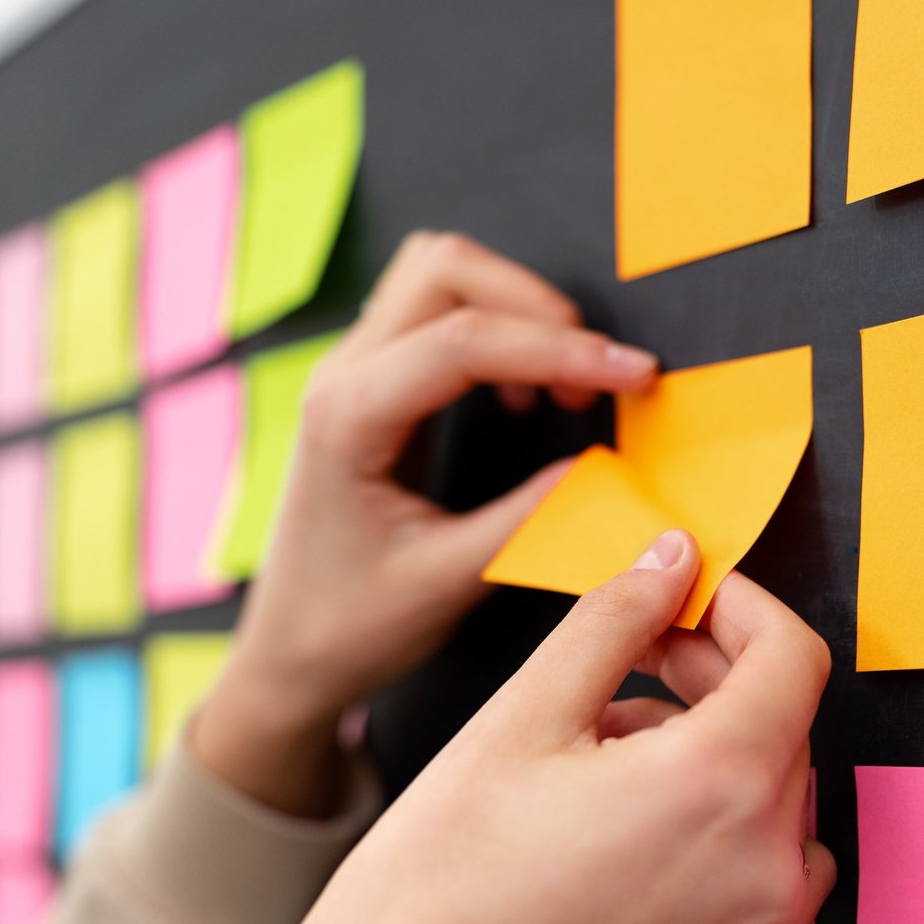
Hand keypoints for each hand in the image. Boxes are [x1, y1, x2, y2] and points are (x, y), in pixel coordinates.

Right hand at [119, 531, 835, 923]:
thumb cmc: (434, 896)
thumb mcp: (518, 718)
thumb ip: (614, 621)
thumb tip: (670, 562)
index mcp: (720, 783)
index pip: (792, 657)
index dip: (739, 608)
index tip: (686, 601)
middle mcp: (764, 869)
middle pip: (783, 731)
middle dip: (713, 683)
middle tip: (622, 674)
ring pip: (773, 810)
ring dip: (714, 765)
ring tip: (601, 769)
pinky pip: (758, 889)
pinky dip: (712, 845)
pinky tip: (616, 845)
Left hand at [193, 231, 658, 814]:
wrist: (288, 653)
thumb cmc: (350, 626)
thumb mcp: (446, 583)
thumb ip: (526, 521)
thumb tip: (605, 468)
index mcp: (349, 418)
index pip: (465, 342)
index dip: (562, 350)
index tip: (635, 373)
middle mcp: (342, 376)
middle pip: (447, 270)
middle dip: (538, 307)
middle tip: (599, 375)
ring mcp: (353, 372)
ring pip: (441, 276)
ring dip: (516, 308)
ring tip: (564, 384)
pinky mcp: (373, 384)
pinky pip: (437, 315)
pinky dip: (497, 331)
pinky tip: (524, 396)